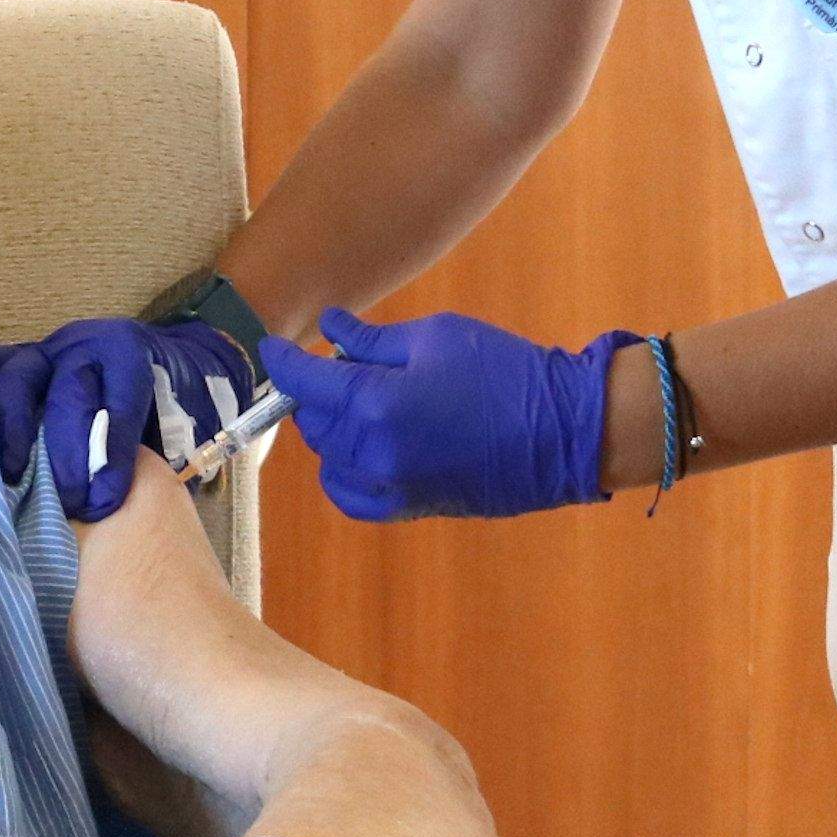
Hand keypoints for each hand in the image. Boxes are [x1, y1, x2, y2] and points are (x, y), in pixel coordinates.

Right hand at [0, 316, 257, 519]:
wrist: (158, 374)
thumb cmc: (159, 414)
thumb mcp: (168, 432)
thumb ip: (145, 458)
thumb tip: (110, 507)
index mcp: (128, 357)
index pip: (119, 398)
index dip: (110, 449)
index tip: (104, 500)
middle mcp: (81, 347)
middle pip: (68, 389)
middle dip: (66, 449)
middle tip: (70, 501)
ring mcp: (42, 352)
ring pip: (17, 377)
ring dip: (10, 427)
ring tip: (9, 474)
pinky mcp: (10, 359)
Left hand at [258, 310, 631, 522]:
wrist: (563, 430)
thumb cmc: (505, 372)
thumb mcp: (436, 336)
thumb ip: (372, 340)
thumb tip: (329, 330)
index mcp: (377, 402)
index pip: (304, 382)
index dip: (282, 361)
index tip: (273, 348)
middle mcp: (375, 450)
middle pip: (312, 421)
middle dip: (315, 392)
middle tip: (340, 368)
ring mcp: (391, 483)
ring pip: (328, 456)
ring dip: (331, 428)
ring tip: (361, 403)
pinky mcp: (410, 505)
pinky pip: (350, 495)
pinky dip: (342, 472)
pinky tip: (358, 449)